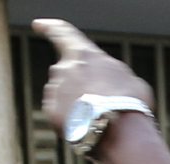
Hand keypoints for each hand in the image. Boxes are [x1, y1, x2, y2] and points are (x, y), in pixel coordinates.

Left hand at [34, 21, 160, 139]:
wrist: (120, 134)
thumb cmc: (131, 104)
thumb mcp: (130, 80)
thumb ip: (112, 74)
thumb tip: (108, 82)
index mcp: (84, 54)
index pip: (62, 33)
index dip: (50, 27)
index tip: (38, 25)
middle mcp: (64, 68)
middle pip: (68, 72)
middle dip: (80, 84)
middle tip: (102, 102)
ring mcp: (54, 90)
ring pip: (64, 94)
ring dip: (78, 103)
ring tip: (99, 119)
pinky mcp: (50, 112)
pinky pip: (60, 112)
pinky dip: (72, 118)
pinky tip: (89, 127)